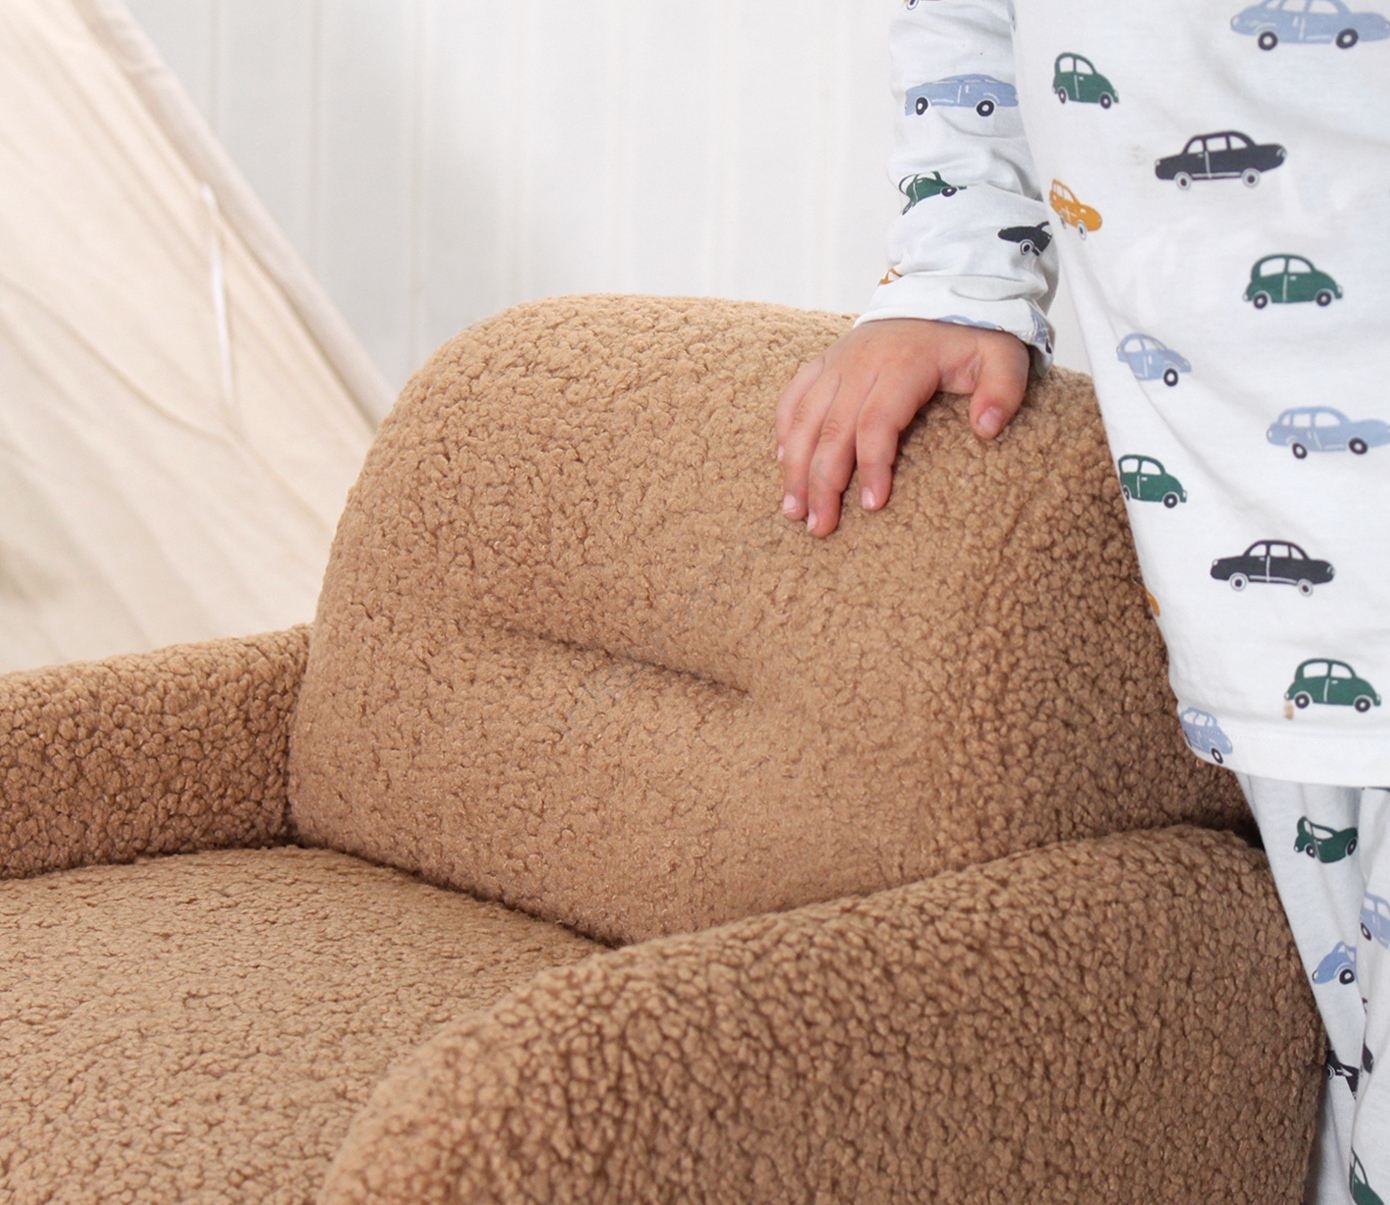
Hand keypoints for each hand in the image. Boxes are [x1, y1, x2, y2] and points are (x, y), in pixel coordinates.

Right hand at [774, 318, 1029, 536]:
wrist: (936, 294)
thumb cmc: (968, 338)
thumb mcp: (1002, 357)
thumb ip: (1003, 391)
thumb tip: (986, 430)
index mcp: (902, 365)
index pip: (877, 421)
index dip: (873, 465)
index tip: (873, 505)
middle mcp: (859, 365)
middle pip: (833, 430)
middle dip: (822, 482)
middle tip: (819, 527)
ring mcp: (836, 364)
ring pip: (803, 418)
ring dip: (794, 467)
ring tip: (793, 510)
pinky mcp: (822, 364)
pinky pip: (792, 398)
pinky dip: (783, 431)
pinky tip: (782, 464)